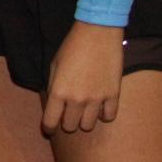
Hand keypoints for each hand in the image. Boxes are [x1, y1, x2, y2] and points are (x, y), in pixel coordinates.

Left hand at [42, 21, 123, 135]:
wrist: (98, 33)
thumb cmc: (72, 46)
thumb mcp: (54, 65)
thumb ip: (53, 86)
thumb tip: (55, 103)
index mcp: (58, 91)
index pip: (50, 122)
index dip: (48, 128)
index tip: (50, 128)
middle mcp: (76, 99)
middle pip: (70, 126)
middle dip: (67, 122)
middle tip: (69, 114)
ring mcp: (96, 99)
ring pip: (88, 125)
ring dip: (85, 120)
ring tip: (85, 110)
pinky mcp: (113, 95)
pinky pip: (109, 117)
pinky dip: (104, 115)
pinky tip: (101, 108)